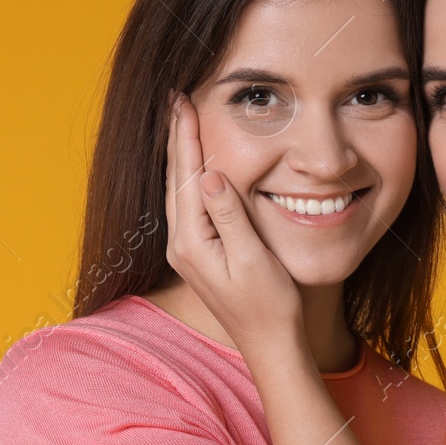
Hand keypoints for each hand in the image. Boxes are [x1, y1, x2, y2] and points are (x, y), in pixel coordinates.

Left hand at [163, 90, 303, 349]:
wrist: (270, 346)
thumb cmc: (270, 306)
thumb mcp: (254, 259)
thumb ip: (229, 216)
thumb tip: (209, 175)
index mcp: (192, 242)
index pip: (186, 177)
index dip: (185, 137)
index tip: (182, 102)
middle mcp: (182, 245)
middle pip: (175, 179)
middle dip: (177, 137)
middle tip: (177, 99)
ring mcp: (188, 251)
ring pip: (180, 191)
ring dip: (182, 155)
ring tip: (182, 121)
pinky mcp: (200, 254)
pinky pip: (189, 205)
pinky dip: (191, 177)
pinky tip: (197, 165)